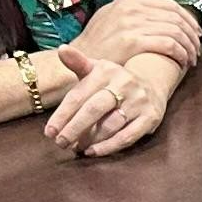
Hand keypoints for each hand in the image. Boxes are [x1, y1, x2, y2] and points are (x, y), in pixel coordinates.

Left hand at [42, 46, 170, 156]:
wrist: (152, 83)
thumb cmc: (114, 81)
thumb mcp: (96, 69)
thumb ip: (78, 62)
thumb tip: (62, 50)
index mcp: (106, 71)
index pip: (79, 95)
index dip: (62, 115)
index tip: (49, 132)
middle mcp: (124, 83)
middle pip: (93, 109)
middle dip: (74, 128)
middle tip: (60, 143)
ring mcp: (139, 101)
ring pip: (110, 125)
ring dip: (90, 139)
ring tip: (75, 147)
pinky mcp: (150, 117)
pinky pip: (127, 136)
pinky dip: (108, 147)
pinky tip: (93, 152)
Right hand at [69, 0, 201, 71]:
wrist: (78, 61)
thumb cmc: (96, 41)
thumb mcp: (112, 12)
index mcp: (129, 1)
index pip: (170, 5)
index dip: (188, 18)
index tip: (195, 33)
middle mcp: (131, 9)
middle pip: (176, 17)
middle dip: (191, 35)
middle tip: (196, 49)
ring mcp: (131, 24)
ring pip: (175, 31)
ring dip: (188, 47)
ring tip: (191, 59)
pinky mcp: (132, 42)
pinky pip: (168, 44)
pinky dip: (180, 53)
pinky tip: (182, 63)